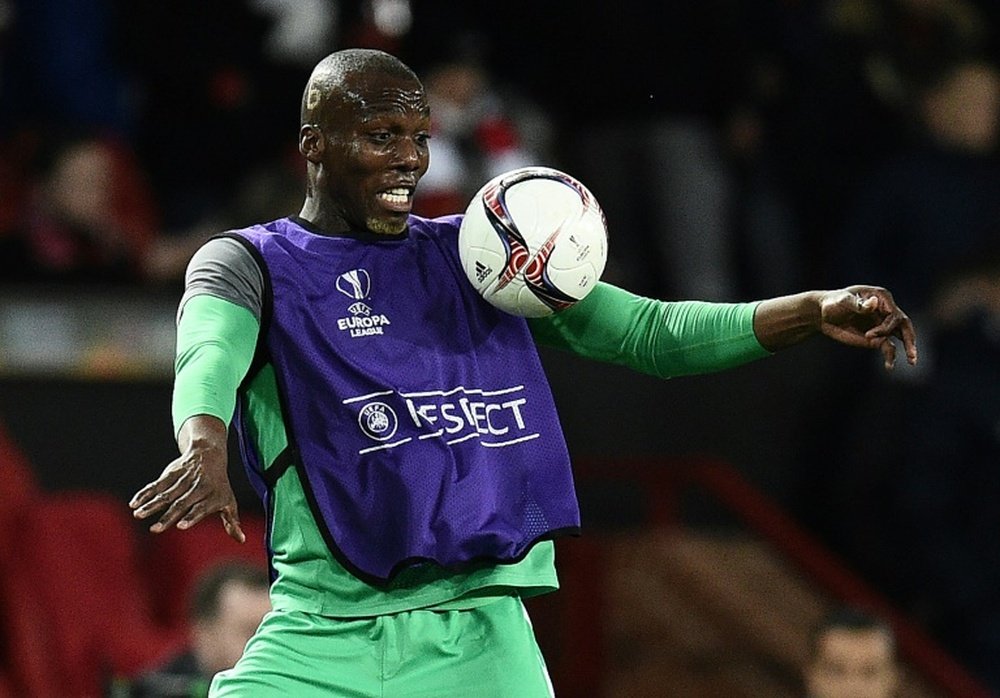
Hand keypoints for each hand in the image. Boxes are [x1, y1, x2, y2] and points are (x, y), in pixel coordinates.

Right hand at [129, 416, 244, 542]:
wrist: (209, 454)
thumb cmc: (219, 485)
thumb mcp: (228, 501)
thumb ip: (232, 521)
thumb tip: (242, 540)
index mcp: (212, 495)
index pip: (201, 507)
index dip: (192, 516)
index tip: (181, 526)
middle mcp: (197, 486)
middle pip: (181, 503)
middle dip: (168, 516)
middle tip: (155, 530)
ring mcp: (183, 479)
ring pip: (166, 494)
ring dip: (152, 504)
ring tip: (138, 515)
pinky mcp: (171, 473)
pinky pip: (156, 484)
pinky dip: (145, 493)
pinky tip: (134, 503)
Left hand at [819, 285, 917, 369]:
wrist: (823, 314)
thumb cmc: (833, 303)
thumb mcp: (843, 301)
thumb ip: (858, 304)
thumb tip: (874, 303)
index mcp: (881, 297)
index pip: (894, 314)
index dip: (886, 327)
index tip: (869, 335)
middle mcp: (885, 311)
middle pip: (904, 324)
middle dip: (910, 339)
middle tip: (912, 354)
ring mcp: (882, 325)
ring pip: (901, 336)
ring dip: (908, 348)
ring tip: (912, 362)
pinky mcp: (876, 337)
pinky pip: (888, 346)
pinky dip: (891, 356)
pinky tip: (889, 366)